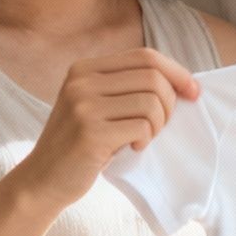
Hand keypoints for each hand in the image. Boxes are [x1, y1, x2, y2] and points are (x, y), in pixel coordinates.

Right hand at [10, 47, 198, 205]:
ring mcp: (84, 106)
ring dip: (158, 125)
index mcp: (84, 68)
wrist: (43, 179)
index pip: (145, 56)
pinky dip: (146, 139)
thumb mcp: (96, 105)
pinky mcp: (90, 133)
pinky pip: (142, 127)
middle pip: (153, 78)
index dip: (177, 72)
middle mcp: (81, 81)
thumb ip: (126, 88)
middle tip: (160, 126)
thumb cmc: (80, 144)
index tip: (193, 92)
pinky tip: (132, 148)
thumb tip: (184, 82)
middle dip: (170, 103)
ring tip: (142, 138)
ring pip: (151, 102)